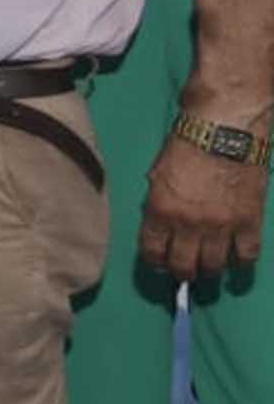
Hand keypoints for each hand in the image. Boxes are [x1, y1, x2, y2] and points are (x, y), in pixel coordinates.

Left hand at [140, 129, 268, 279]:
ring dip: (210, 271)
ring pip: (214, 266)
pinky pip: (247, 256)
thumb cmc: (187, 144)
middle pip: (184, 266)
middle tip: (185, 272)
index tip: (160, 264)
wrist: (225, 129)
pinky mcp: (250, 222)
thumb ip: (158, 203)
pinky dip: (241, 263)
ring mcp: (222, 226)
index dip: (155, 263)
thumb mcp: (158, 174)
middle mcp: (189, 224)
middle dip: (182, 273)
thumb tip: (160, 224)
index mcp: (161, 211)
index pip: (152, 252)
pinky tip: (237, 261)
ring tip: (209, 268)